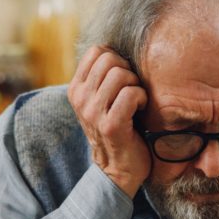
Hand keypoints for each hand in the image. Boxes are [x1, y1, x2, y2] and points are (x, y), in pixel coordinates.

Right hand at [68, 45, 149, 197]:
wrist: (117, 170)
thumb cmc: (117, 128)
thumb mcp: (101, 100)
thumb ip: (102, 77)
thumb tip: (117, 48)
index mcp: (76, 89)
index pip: (97, 51)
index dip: (117, 58)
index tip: (123, 78)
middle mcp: (80, 98)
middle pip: (110, 59)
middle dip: (128, 70)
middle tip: (131, 90)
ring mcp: (93, 112)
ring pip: (121, 74)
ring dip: (136, 85)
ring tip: (135, 101)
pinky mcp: (110, 125)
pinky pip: (131, 93)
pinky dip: (142, 98)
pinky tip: (140, 110)